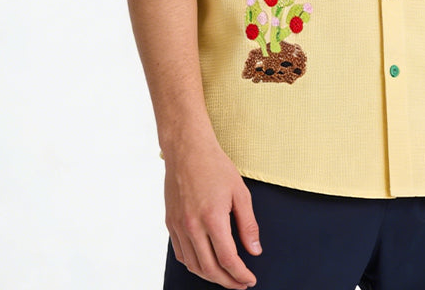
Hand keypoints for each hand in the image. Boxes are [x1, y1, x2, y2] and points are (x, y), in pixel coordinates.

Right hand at [164, 137, 261, 288]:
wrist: (187, 149)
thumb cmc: (215, 166)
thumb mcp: (240, 192)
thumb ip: (248, 224)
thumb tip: (254, 250)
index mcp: (212, 218)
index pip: (227, 259)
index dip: (240, 274)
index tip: (249, 279)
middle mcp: (192, 226)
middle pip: (209, 268)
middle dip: (227, 281)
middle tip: (240, 283)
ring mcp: (178, 226)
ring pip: (193, 265)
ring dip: (210, 276)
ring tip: (225, 276)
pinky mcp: (170, 223)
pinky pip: (180, 254)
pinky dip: (194, 265)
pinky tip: (205, 263)